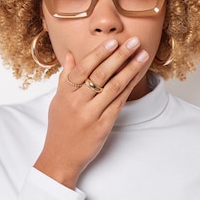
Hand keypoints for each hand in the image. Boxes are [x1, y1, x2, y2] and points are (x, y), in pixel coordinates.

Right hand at [33, 36, 150, 188]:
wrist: (60, 158)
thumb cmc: (60, 127)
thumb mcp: (58, 101)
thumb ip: (66, 78)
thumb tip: (72, 55)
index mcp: (65, 94)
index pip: (83, 68)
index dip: (99, 54)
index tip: (112, 41)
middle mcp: (77, 103)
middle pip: (101, 74)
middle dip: (119, 56)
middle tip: (133, 42)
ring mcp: (91, 115)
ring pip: (113, 87)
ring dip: (130, 69)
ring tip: (142, 55)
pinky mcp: (103, 126)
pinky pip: (119, 102)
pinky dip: (129, 87)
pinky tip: (137, 76)